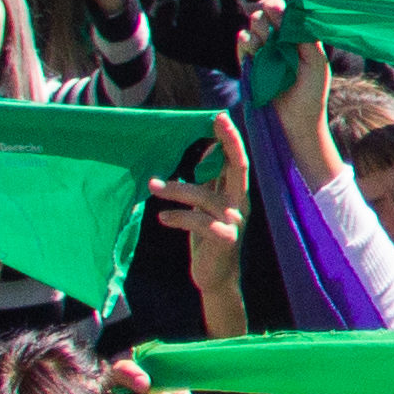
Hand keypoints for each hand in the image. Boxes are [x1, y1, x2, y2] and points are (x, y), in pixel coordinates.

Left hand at [153, 117, 255, 299]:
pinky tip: (163, 218)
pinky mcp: (225, 239)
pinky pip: (198, 221)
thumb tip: (203, 153)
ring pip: (204, 196)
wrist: (215, 277)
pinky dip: (178, 217)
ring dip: (176, 189)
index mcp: (236, 194)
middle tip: (216, 121)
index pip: (237, 161)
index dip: (230, 139)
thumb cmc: (207, 238)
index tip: (219, 117)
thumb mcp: (208, 207)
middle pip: (238, 167)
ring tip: (153, 186)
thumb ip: (209, 183)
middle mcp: (240, 204)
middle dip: (229, 142)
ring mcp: (234, 222)